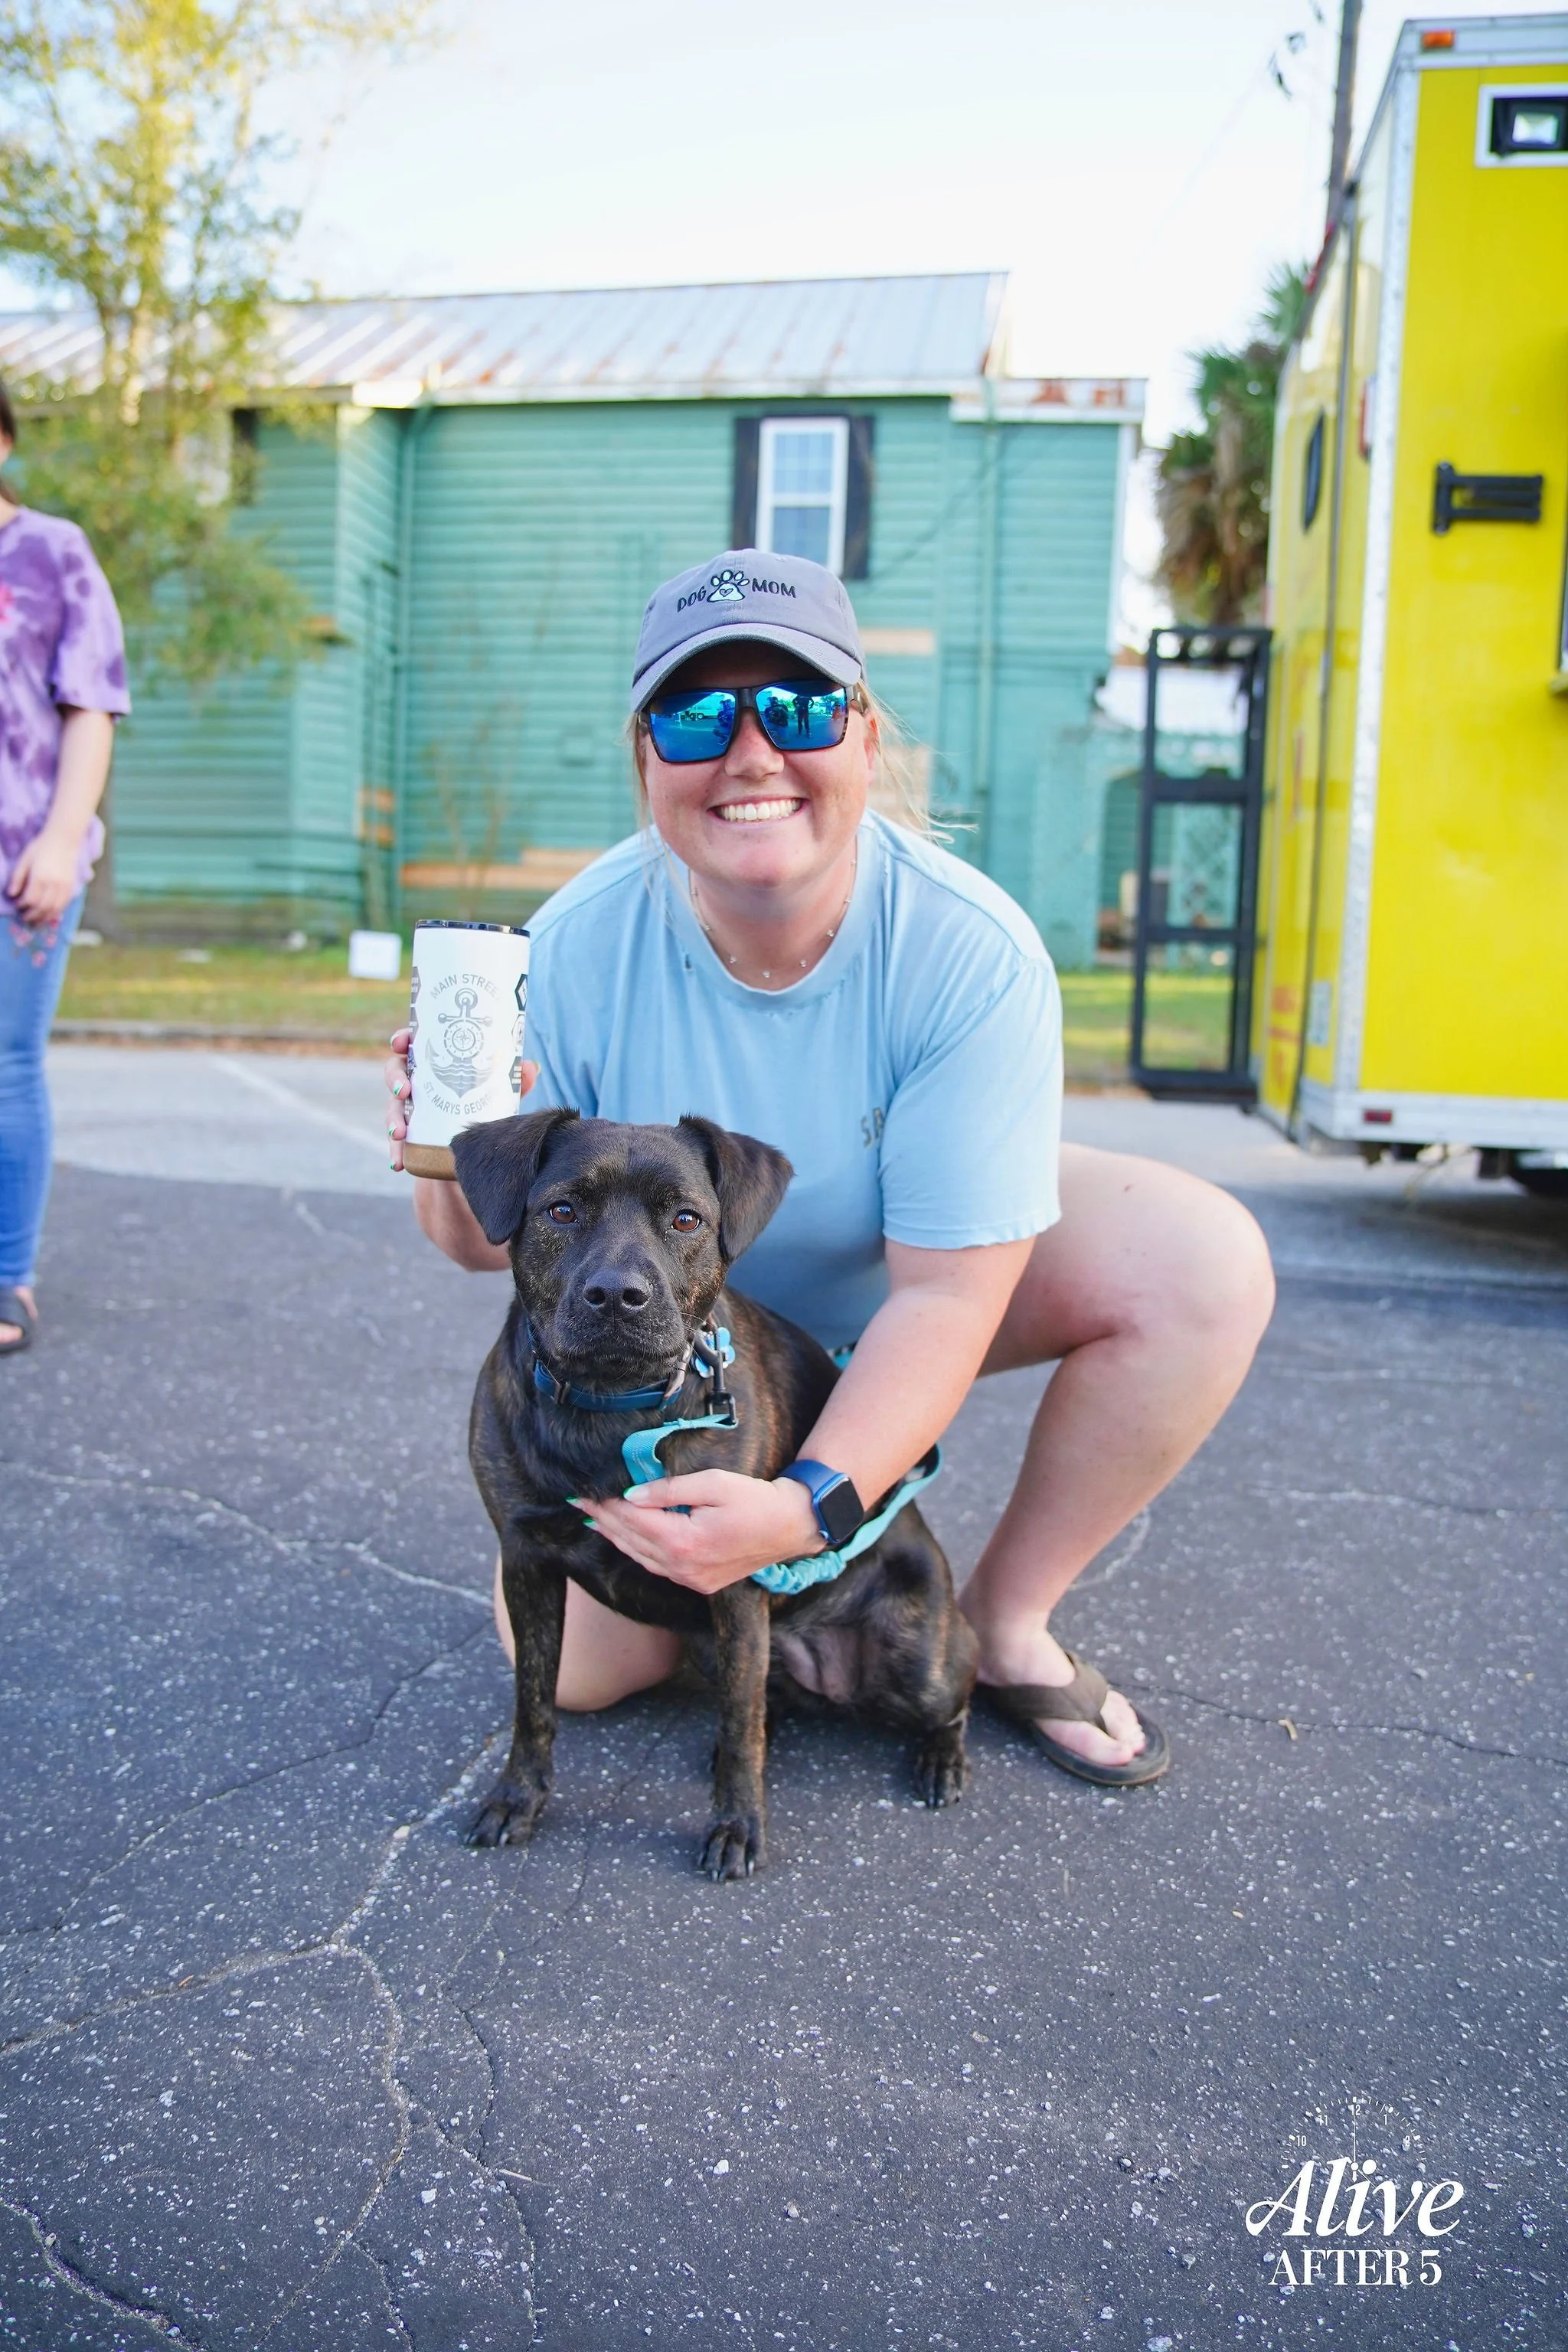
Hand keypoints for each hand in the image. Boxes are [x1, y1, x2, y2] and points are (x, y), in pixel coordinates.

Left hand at [6, 827, 81, 926]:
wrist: (64, 840)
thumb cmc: (40, 848)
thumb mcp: (24, 860)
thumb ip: (18, 878)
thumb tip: (11, 894)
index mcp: (40, 877)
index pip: (30, 899)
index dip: (22, 905)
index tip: (17, 905)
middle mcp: (54, 884)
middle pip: (42, 908)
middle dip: (32, 916)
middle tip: (25, 918)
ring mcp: (64, 887)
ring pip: (54, 910)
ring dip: (44, 918)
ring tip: (36, 922)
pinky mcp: (71, 888)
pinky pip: (63, 905)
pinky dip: (55, 913)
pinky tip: (48, 914)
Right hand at [383, 1025, 538, 1169]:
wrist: (478, 1155)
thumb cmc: (486, 1110)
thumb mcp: (501, 1096)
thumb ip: (515, 1082)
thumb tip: (530, 1068)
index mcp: (435, 1064)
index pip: (413, 1045)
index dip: (402, 1040)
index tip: (401, 1043)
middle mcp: (418, 1084)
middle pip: (395, 1072)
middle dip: (394, 1079)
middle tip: (404, 1090)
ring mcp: (411, 1111)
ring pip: (393, 1108)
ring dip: (392, 1119)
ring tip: (399, 1133)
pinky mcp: (411, 1137)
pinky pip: (398, 1143)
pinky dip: (396, 1152)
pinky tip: (398, 1162)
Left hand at [581, 1469, 822, 1594]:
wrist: (791, 1528)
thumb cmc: (756, 1500)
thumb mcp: (713, 1483)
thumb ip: (669, 1489)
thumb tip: (630, 1496)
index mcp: (684, 1541)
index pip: (631, 1521)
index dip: (604, 1505)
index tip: (583, 1491)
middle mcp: (683, 1567)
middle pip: (630, 1541)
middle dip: (602, 1520)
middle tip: (577, 1502)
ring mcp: (691, 1579)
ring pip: (640, 1557)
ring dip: (615, 1537)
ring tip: (593, 1519)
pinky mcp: (699, 1582)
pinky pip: (657, 1566)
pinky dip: (637, 1551)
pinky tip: (626, 1539)